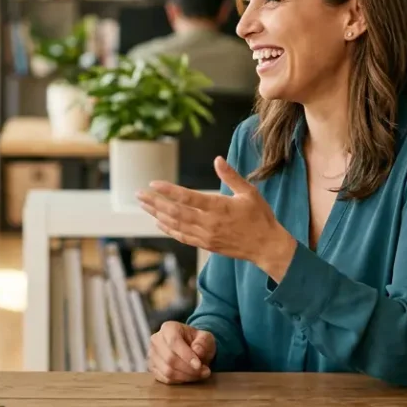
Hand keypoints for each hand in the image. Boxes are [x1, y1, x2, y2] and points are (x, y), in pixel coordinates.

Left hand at [136, 156, 297, 279]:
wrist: (266, 247)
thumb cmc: (260, 217)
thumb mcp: (249, 192)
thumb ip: (231, 176)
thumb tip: (217, 159)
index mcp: (219, 207)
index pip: (187, 197)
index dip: (168, 190)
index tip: (154, 183)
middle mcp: (209, 223)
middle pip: (175, 212)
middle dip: (155, 202)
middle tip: (139, 194)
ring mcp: (206, 235)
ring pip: (175, 224)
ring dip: (157, 214)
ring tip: (144, 205)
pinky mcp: (206, 244)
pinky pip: (182, 237)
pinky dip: (169, 229)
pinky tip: (159, 222)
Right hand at [149, 321, 215, 383]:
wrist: (191, 347)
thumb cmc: (198, 342)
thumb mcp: (206, 338)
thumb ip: (203, 343)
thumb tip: (197, 351)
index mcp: (168, 328)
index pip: (174, 341)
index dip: (186, 355)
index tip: (199, 365)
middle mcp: (156, 340)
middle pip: (170, 358)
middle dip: (189, 369)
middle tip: (205, 372)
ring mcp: (152, 354)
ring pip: (167, 371)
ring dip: (186, 376)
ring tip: (200, 375)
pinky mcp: (152, 368)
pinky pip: (165, 379)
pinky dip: (180, 381)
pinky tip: (190, 377)